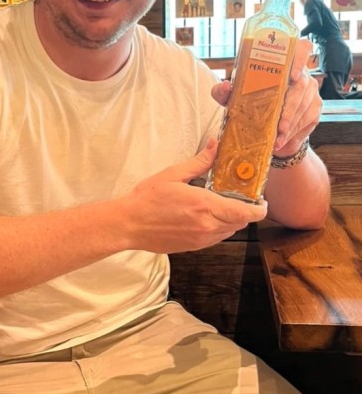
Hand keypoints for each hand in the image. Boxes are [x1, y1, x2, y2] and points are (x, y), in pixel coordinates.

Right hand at [123, 141, 266, 253]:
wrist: (129, 224)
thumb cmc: (148, 199)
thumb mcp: (173, 174)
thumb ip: (199, 162)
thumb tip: (214, 145)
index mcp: (205, 205)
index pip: (245, 213)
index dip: (259, 210)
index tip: (263, 203)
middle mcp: (207, 226)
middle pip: (240, 223)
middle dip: (246, 213)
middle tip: (244, 199)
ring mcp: (200, 239)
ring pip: (229, 232)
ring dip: (232, 221)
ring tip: (225, 206)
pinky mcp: (193, 247)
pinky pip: (215, 239)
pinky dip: (219, 228)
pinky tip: (208, 217)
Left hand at [211, 40, 321, 157]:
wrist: (265, 125)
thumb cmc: (251, 102)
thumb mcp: (234, 98)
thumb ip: (224, 91)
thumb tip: (225, 86)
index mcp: (284, 64)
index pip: (302, 48)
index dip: (300, 57)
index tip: (292, 75)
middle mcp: (301, 75)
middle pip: (303, 84)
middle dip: (291, 107)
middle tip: (279, 124)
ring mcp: (310, 91)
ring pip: (306, 104)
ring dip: (291, 122)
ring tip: (278, 135)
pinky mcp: (314, 108)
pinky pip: (308, 118)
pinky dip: (295, 131)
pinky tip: (282, 139)